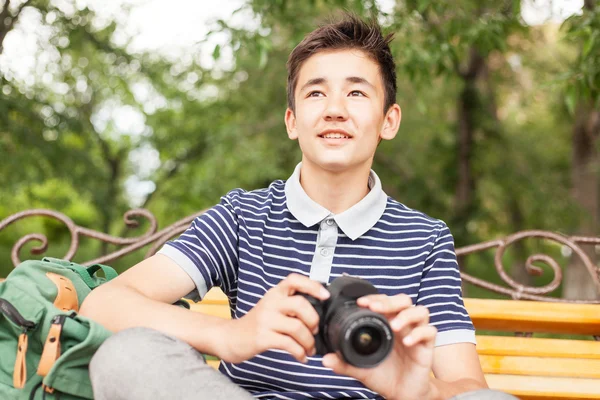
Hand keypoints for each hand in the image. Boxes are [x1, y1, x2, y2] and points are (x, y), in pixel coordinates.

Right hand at [216, 273, 329, 363]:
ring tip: (309, 348)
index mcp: (275, 293)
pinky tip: (301, 357)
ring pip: (297, 327)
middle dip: (313, 320)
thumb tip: (319, 310)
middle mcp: (270, 303)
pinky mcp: (262, 337)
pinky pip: (288, 344)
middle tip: (315, 330)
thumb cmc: (257, 323)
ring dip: (308, 341)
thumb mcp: (272, 307)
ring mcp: (265, 320)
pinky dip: (300, 352)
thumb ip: (291, 304)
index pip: (294, 280)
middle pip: (300, 304)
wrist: (231, 337)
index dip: (312, 285)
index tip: (325, 296)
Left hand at [322, 294, 436, 399]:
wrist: (400, 394)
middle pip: (403, 300)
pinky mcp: (427, 346)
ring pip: (420, 311)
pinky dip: (419, 333)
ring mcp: (416, 333)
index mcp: (387, 324)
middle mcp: (403, 325)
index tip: (362, 302)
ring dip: (407, 315)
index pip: (384, 301)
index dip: (375, 298)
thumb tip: (325, 359)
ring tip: (394, 326)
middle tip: (375, 308)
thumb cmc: (383, 376)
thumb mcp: (361, 369)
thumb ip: (344, 363)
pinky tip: (408, 342)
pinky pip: (430, 332)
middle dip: (389, 301)